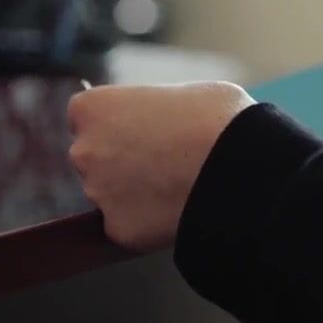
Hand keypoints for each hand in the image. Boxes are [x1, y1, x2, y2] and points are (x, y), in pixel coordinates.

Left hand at [67, 82, 256, 250]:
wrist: (238, 169)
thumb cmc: (215, 118)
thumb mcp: (180, 92)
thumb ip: (151, 109)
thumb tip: (156, 119)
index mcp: (91, 108)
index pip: (87, 117)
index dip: (116, 123)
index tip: (141, 129)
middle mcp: (83, 151)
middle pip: (93, 157)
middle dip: (119, 160)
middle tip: (162, 160)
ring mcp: (98, 193)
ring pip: (109, 194)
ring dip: (133, 192)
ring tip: (176, 184)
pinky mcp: (117, 229)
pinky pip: (129, 225)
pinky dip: (147, 222)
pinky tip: (177, 209)